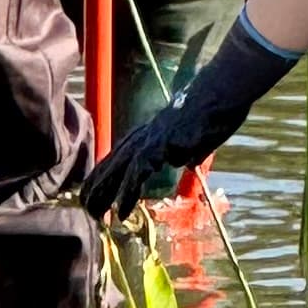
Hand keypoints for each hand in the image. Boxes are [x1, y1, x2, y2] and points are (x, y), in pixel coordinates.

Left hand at [80, 12, 301, 218]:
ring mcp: (151, 139)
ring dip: (106, 194)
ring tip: (98, 216)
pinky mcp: (161, 146)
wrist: (221, 91)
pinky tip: (122, 211)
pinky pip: (139, 174)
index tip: (95, 194)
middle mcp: (145, 135)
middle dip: (96, 187)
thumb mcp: (197, 135)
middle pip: (112, 163)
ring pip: (119, 170)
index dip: (105, 176)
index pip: (119, 156)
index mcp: (150, 131)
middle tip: (86, 209)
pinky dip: (128, 194)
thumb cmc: (214, 109)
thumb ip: (187, 149)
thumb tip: (184, 161)